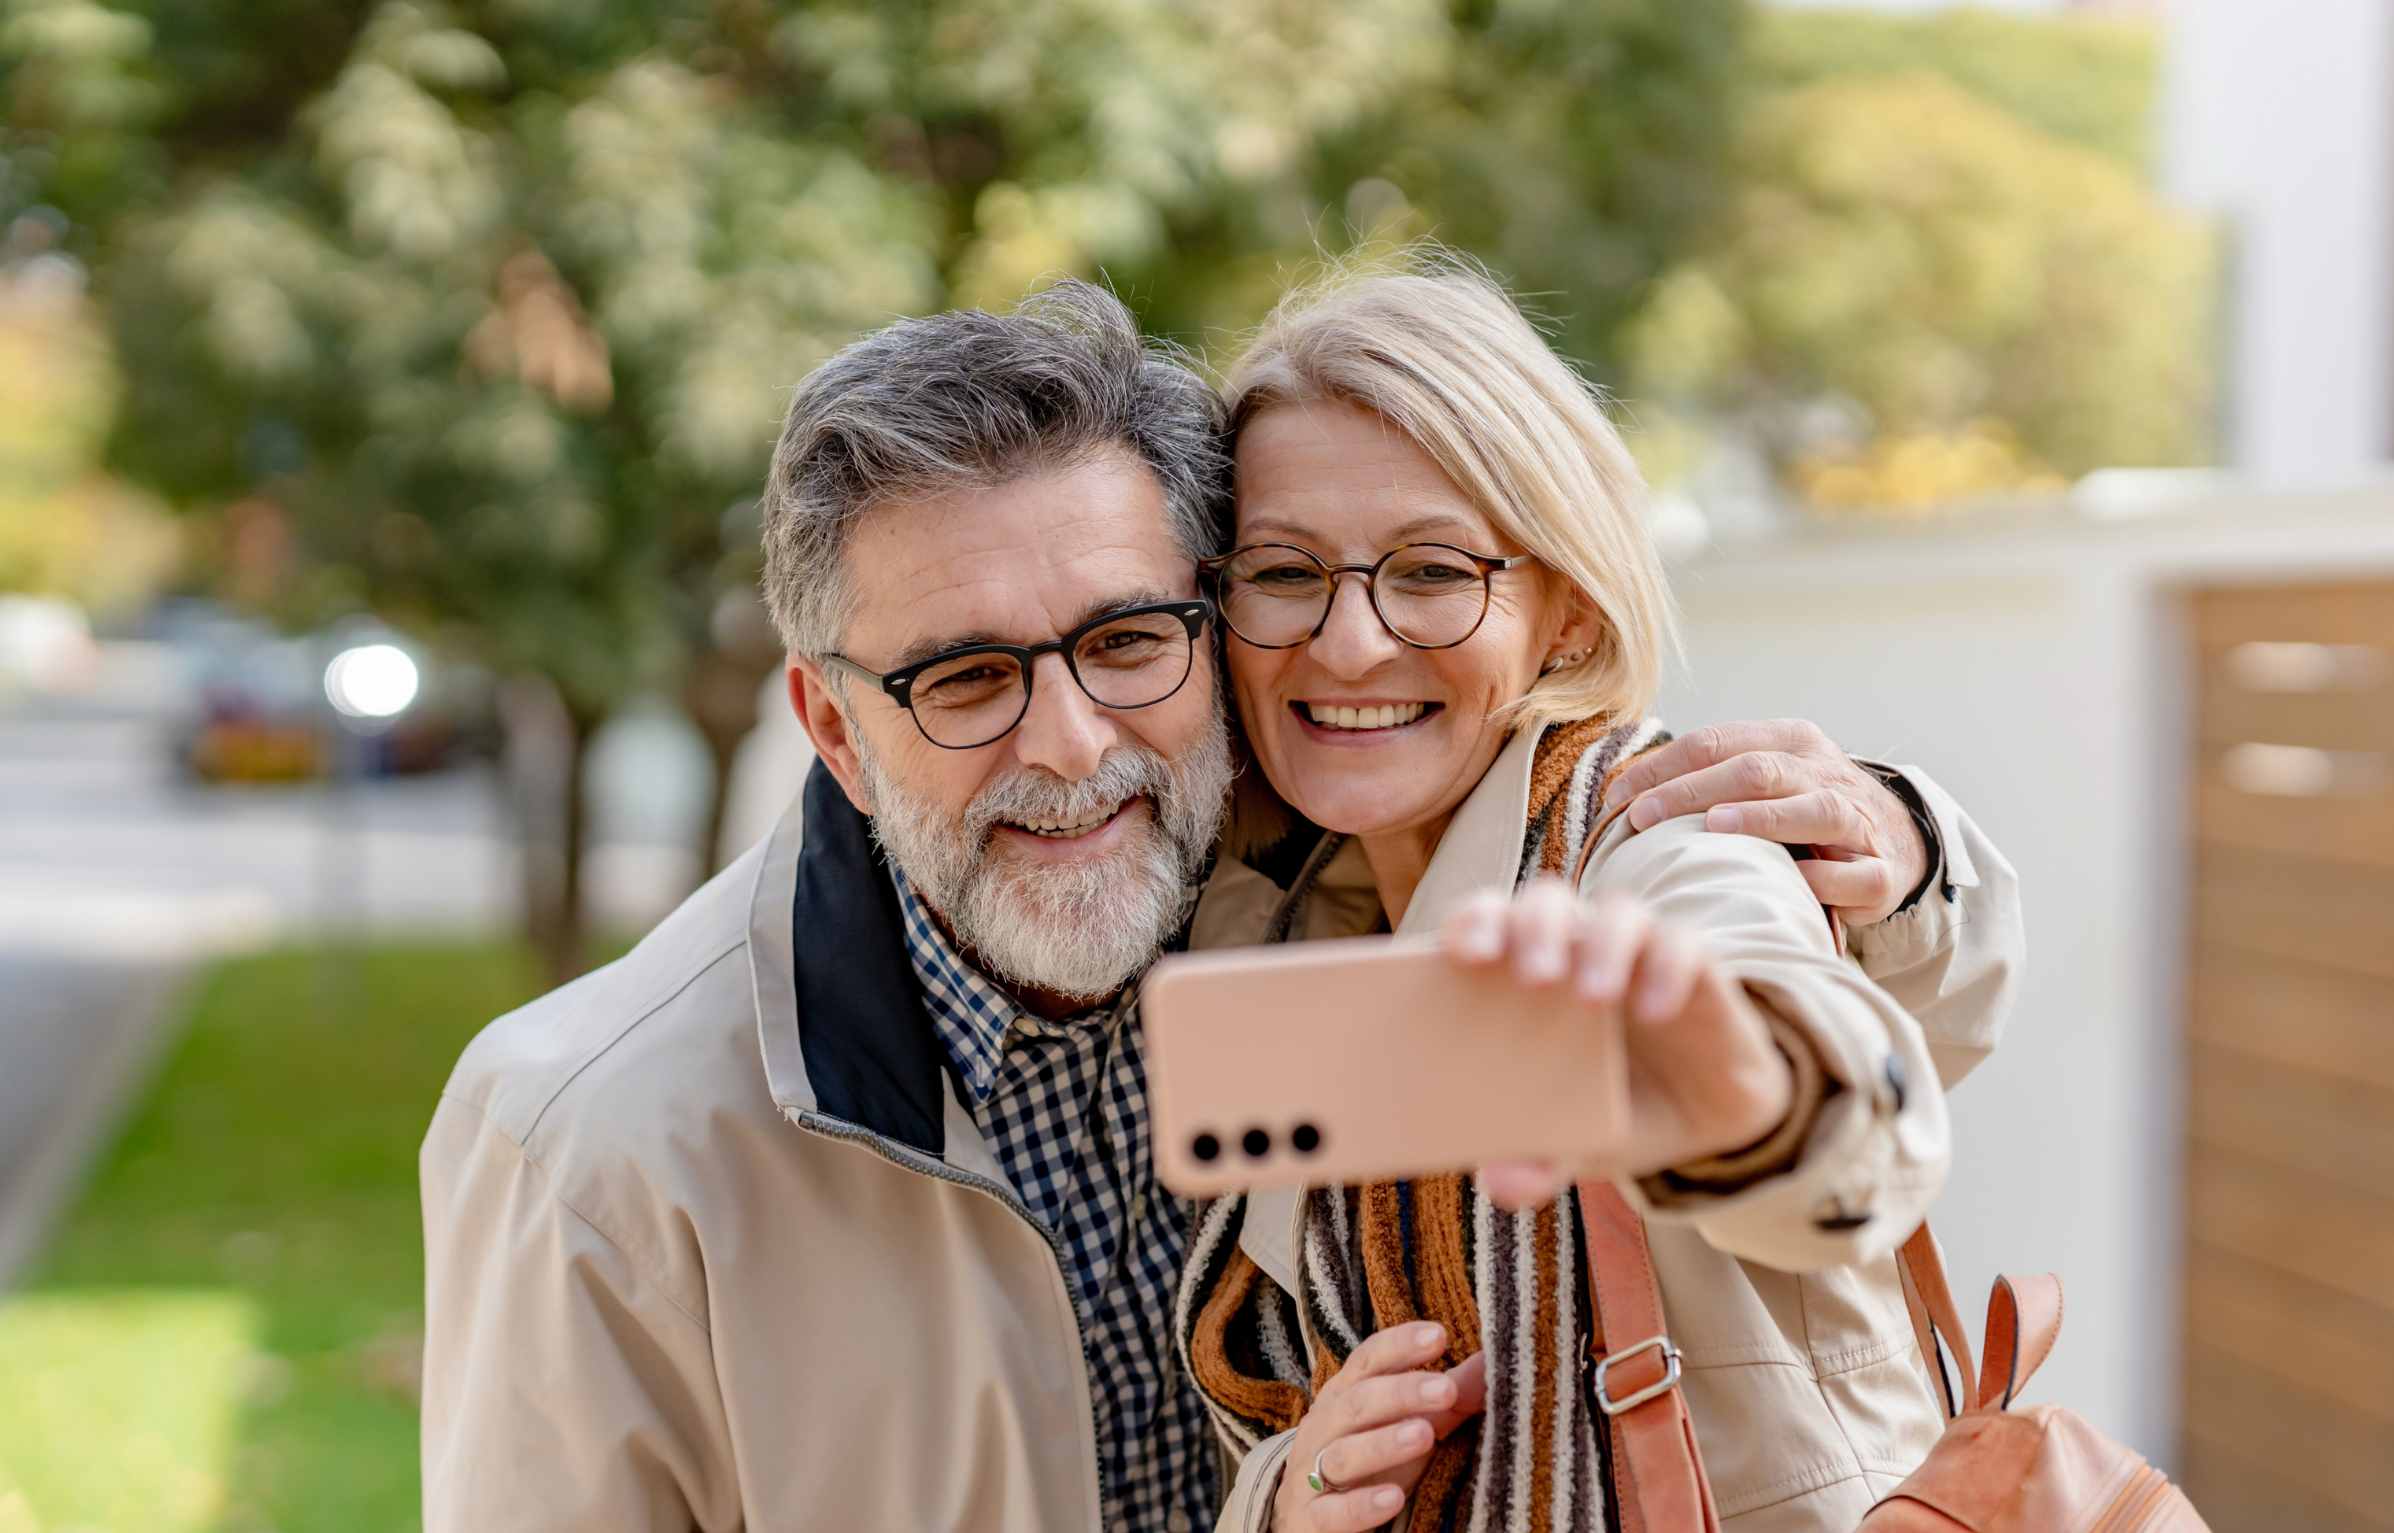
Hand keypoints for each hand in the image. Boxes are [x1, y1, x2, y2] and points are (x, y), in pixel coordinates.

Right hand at [1271, 1323, 1486, 1531]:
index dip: (1399, 1346)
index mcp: (1345, 1394)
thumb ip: (1446, 1396)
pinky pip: (1332, 1511)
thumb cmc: (1369, 1460)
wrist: (1309, 1519)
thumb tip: (1491, 1359)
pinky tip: (1393, 1498)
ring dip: (1383, 1443)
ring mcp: (1312, 1472)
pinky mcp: (1310, 1518)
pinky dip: (1361, 1505)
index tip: (1438, 1335)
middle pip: (1358, 1402)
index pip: (1368, 1361)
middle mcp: (1324, 1427)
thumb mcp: (1406, 1423)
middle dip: (1401, 1393)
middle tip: (1445, 1389)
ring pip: (1343, 1454)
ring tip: (1424, 1435)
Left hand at [1443, 881, 1794, 1210]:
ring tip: (1592, 996)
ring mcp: (1636, 951)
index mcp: (1523, 976)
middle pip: (1546, 903)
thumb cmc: (1613, 1111)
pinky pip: (1683, 945)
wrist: (1702, 1118)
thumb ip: (1536, 1163)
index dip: (1470, 924)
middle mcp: (1576, 948)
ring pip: (1616, 912)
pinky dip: (1667, 969)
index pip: (1486, 922)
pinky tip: (1655, 1009)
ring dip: (1600, 944)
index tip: (1461, 954)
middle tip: (1530, 978)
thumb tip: (1499, 1184)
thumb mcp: (1575, 1146)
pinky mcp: (1693, 964)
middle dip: (1532, 929)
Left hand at [1609, 719, 1926, 924]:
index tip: (1617, 797)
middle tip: (1641, 816)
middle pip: (1755, 770)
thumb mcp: (1766, 780)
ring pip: (1813, 810)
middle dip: (1691, 791)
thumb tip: (1621, 796)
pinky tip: (1789, 883)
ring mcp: (1856, 822)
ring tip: (1714, 827)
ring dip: (1760, 818)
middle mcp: (1824, 773)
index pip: (1716, 742)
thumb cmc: (1805, 811)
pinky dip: (1819, 880)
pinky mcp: (1879, 874)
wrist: (1897, 840)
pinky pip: (1850, 875)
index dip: (1662, 766)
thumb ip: (1710, 779)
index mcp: (1791, 742)